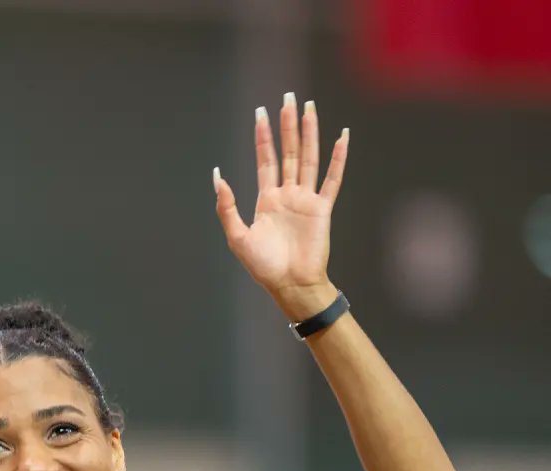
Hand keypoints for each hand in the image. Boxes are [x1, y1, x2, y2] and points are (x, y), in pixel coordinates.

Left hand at [214, 93, 348, 319]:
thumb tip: (217, 177)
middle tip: (287, 97)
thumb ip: (227, 207)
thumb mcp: (237, 237)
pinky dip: (338, 158)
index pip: (265, 160)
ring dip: (309, 132)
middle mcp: (287, 195)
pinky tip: (342, 137)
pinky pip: (332, 179)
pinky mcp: (322, 208)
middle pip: (288, 152)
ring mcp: (306, 200)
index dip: (263, 137)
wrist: (289, 284)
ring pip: (308, 158)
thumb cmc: (263, 267)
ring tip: (309, 107)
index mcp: (267, 200)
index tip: (260, 113)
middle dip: (286, 125)